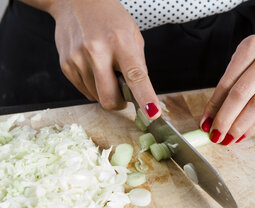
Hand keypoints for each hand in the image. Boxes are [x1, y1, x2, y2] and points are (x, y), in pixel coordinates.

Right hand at [49, 0, 160, 118]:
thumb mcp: (133, 35)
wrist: (76, 2)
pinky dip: (94, 87)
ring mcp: (78, 60)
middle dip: (120, 103)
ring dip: (106, 91)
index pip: (136, 76)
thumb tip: (140, 94)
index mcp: (120, 42)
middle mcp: (96, 51)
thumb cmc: (110, 18)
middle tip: (124, 92)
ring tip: (105, 68)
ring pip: (97, 98)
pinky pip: (84, 91)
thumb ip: (138, 65)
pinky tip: (94, 68)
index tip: (152, 113)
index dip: (145, 97)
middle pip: (109, 98)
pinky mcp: (65, 66)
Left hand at [200, 35, 254, 144]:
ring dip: (240, 126)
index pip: (227, 81)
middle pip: (241, 93)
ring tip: (229, 137)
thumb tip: (213, 115)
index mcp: (251, 46)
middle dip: (225, 118)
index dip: (213, 105)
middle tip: (216, 134)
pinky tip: (245, 133)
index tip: (206, 121)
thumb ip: (230, 84)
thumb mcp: (246, 61)